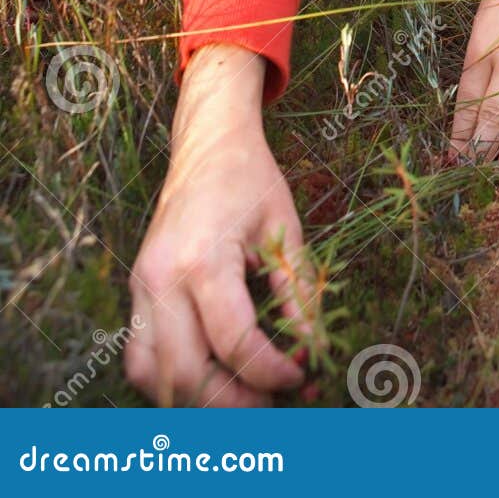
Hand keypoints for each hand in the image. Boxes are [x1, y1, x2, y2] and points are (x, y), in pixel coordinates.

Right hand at [124, 46, 320, 407]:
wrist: (207, 145)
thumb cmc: (251, 180)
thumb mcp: (285, 229)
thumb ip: (297, 293)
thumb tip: (312, 349)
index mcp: (203, 258)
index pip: (234, 342)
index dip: (271, 371)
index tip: (301, 375)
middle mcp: (162, 278)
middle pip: (186, 373)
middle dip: (233, 401)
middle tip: (272, 402)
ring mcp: (142, 287)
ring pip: (153, 376)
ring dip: (196, 400)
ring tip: (241, 397)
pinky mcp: (136, 291)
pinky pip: (139, 357)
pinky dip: (169, 381)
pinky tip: (208, 378)